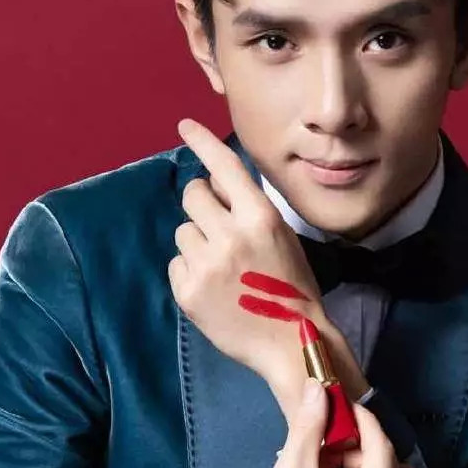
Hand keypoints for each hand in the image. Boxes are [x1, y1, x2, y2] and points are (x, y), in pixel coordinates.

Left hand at [168, 118, 325, 391]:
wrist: (290, 342)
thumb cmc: (291, 287)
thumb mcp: (283, 237)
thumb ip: (250, 210)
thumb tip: (216, 185)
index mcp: (260, 217)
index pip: (224, 167)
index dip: (202, 142)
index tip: (184, 125)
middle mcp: (230, 235)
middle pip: (193, 195)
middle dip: (202, 203)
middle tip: (216, 224)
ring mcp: (206, 264)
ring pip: (184, 231)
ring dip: (198, 242)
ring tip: (223, 267)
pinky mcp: (187, 291)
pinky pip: (176, 263)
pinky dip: (191, 271)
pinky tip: (214, 288)